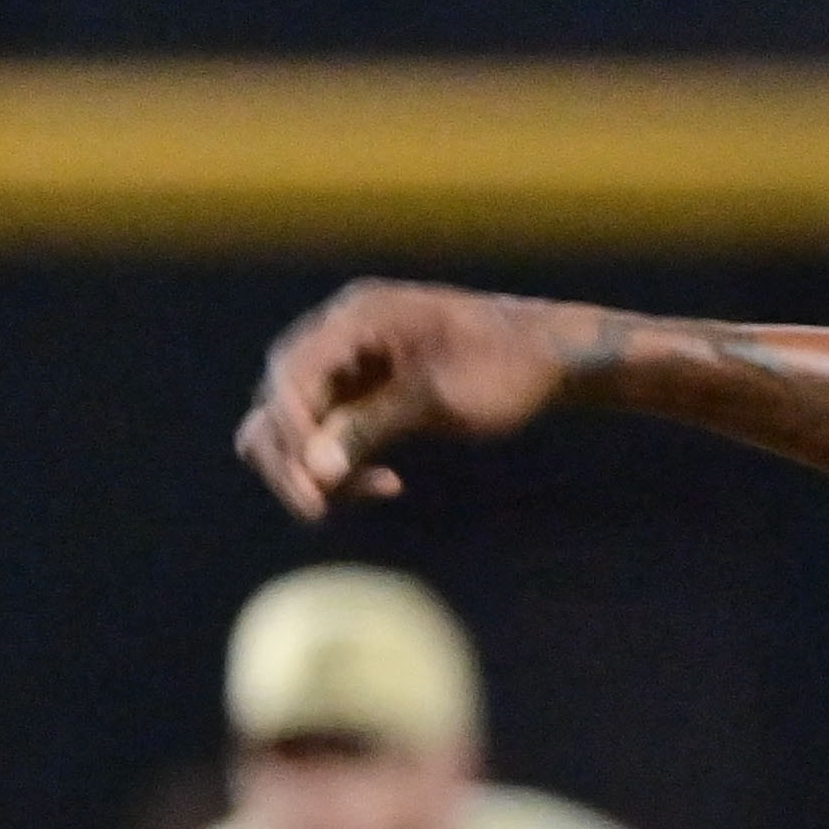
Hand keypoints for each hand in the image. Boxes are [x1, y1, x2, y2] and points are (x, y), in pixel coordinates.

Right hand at [236, 282, 584, 517]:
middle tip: (320, 511)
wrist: (550, 360)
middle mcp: (342, 336)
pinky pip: (328, 438)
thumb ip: (374, 425)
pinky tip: (389, 485)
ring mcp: (350, 367)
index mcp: (359, 317)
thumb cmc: (506, 367)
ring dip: (313, 468)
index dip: (292, 430)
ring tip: (367, 494)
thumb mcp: (441, 398)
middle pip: (278, 401)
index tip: (316, 483)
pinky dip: (342, 465)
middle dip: (293, 458)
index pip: (291, 373)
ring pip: (295, 425)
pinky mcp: (363, 397)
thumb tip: (314, 469)